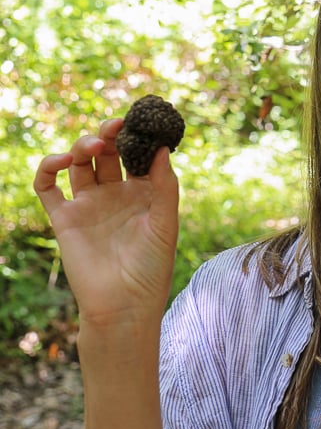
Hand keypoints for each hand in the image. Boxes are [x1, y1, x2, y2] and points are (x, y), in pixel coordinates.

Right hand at [33, 118, 178, 329]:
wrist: (123, 308)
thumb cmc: (152, 270)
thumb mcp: (165, 225)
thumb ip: (165, 187)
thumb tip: (163, 148)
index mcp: (143, 193)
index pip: (138, 155)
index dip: (137, 136)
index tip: (140, 120)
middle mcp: (114, 195)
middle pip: (108, 153)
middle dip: (109, 135)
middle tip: (115, 125)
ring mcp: (88, 205)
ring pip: (80, 163)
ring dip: (83, 146)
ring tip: (94, 145)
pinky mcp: (64, 218)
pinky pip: (48, 187)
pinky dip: (49, 167)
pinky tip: (61, 160)